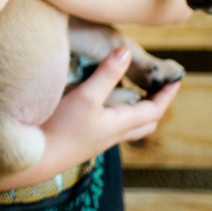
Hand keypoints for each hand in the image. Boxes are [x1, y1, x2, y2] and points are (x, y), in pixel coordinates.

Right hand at [35, 48, 178, 179]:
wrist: (36, 158)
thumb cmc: (60, 126)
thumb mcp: (85, 96)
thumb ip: (106, 74)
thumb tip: (126, 52)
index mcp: (120, 124)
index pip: (154, 110)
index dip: (166, 95)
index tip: (175, 80)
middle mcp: (114, 135)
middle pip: (146, 122)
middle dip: (156, 105)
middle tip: (158, 89)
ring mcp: (100, 140)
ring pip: (130, 127)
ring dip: (138, 111)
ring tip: (134, 95)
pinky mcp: (86, 141)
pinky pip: (114, 129)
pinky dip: (120, 115)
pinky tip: (104, 107)